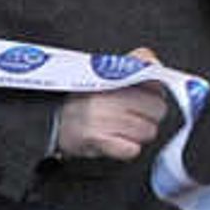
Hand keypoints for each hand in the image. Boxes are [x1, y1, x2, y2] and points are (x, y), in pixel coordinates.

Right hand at [52, 51, 173, 159]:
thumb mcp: (106, 73)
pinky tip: (116, 141)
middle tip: (133, 116)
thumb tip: (153, 60)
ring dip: (138, 134)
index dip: (154, 94)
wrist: (51, 121)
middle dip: (150, 116)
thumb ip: (134, 63)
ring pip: (148, 131)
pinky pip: (131, 150)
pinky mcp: (97, 139)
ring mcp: (103, 118)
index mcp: (112, 76)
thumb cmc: (84, 99)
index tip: (145, 97)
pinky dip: (127, 149)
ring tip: (121, 128)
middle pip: (158, 110)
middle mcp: (108, 95)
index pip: (156, 84)